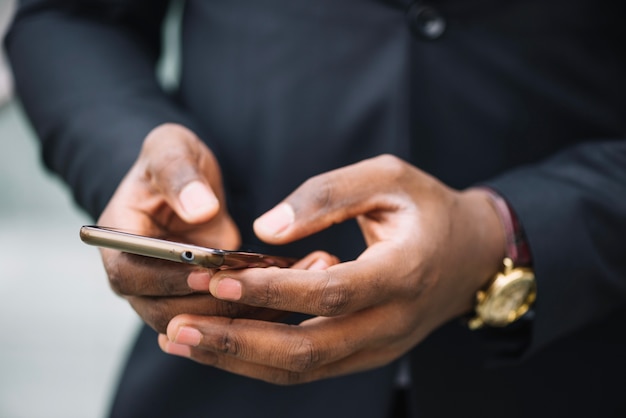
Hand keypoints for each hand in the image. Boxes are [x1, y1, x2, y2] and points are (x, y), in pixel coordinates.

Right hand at [97, 123, 271, 331]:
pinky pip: (222, 319)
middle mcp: (136, 278)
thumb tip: (200, 209)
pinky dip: (254, 310)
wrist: (189, 184)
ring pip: (197, 325)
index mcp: (117, 243)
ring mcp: (166, 295)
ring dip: (240, 312)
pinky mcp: (197, 301)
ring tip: (284, 287)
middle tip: (257, 286)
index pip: (130, 275)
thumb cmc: (173, 163)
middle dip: (211, 302)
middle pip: (164, 312)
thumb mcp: (171, 150)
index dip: (166, 278)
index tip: (207, 270)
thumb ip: (178, 174)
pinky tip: (290, 291)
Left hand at [159, 154, 506, 383]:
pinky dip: (258, 359)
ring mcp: (379, 346)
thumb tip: (265, 229)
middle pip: (308, 350)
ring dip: (238, 357)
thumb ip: (328, 195)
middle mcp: (392, 322)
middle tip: (177, 325)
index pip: (331, 293)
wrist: (472, 255)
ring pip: (302, 369)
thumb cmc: (428, 209)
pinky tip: (219, 342)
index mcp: (403, 273)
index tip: (218, 278)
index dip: (272, 291)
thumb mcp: (388, 178)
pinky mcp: (365, 353)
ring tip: (180, 339)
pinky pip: (308, 366)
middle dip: (237, 340)